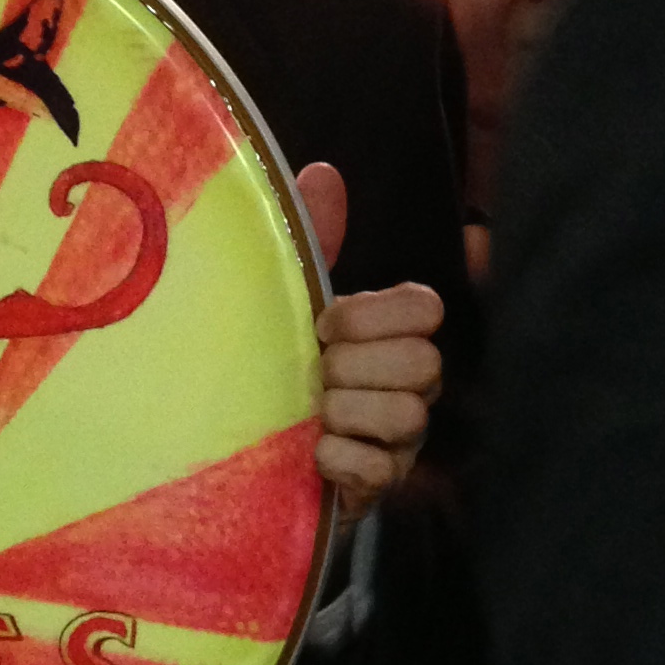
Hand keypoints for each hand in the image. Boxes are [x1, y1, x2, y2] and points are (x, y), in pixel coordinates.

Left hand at [296, 161, 443, 525]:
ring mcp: (398, 444)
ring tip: (308, 416)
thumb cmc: (271, 375)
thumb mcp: (285, 308)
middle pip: (424, 362)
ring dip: (345, 412)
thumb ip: (309, 245)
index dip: (373, 314)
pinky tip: (309, 455)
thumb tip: (323, 173)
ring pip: (407, 415)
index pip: (425, 308)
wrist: (238, 463)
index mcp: (390, 338)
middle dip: (356, 364)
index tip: (323, 325)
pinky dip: (338, 459)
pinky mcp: (375, 491)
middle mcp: (408, 388)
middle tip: (312, 374)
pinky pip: (378, 469)